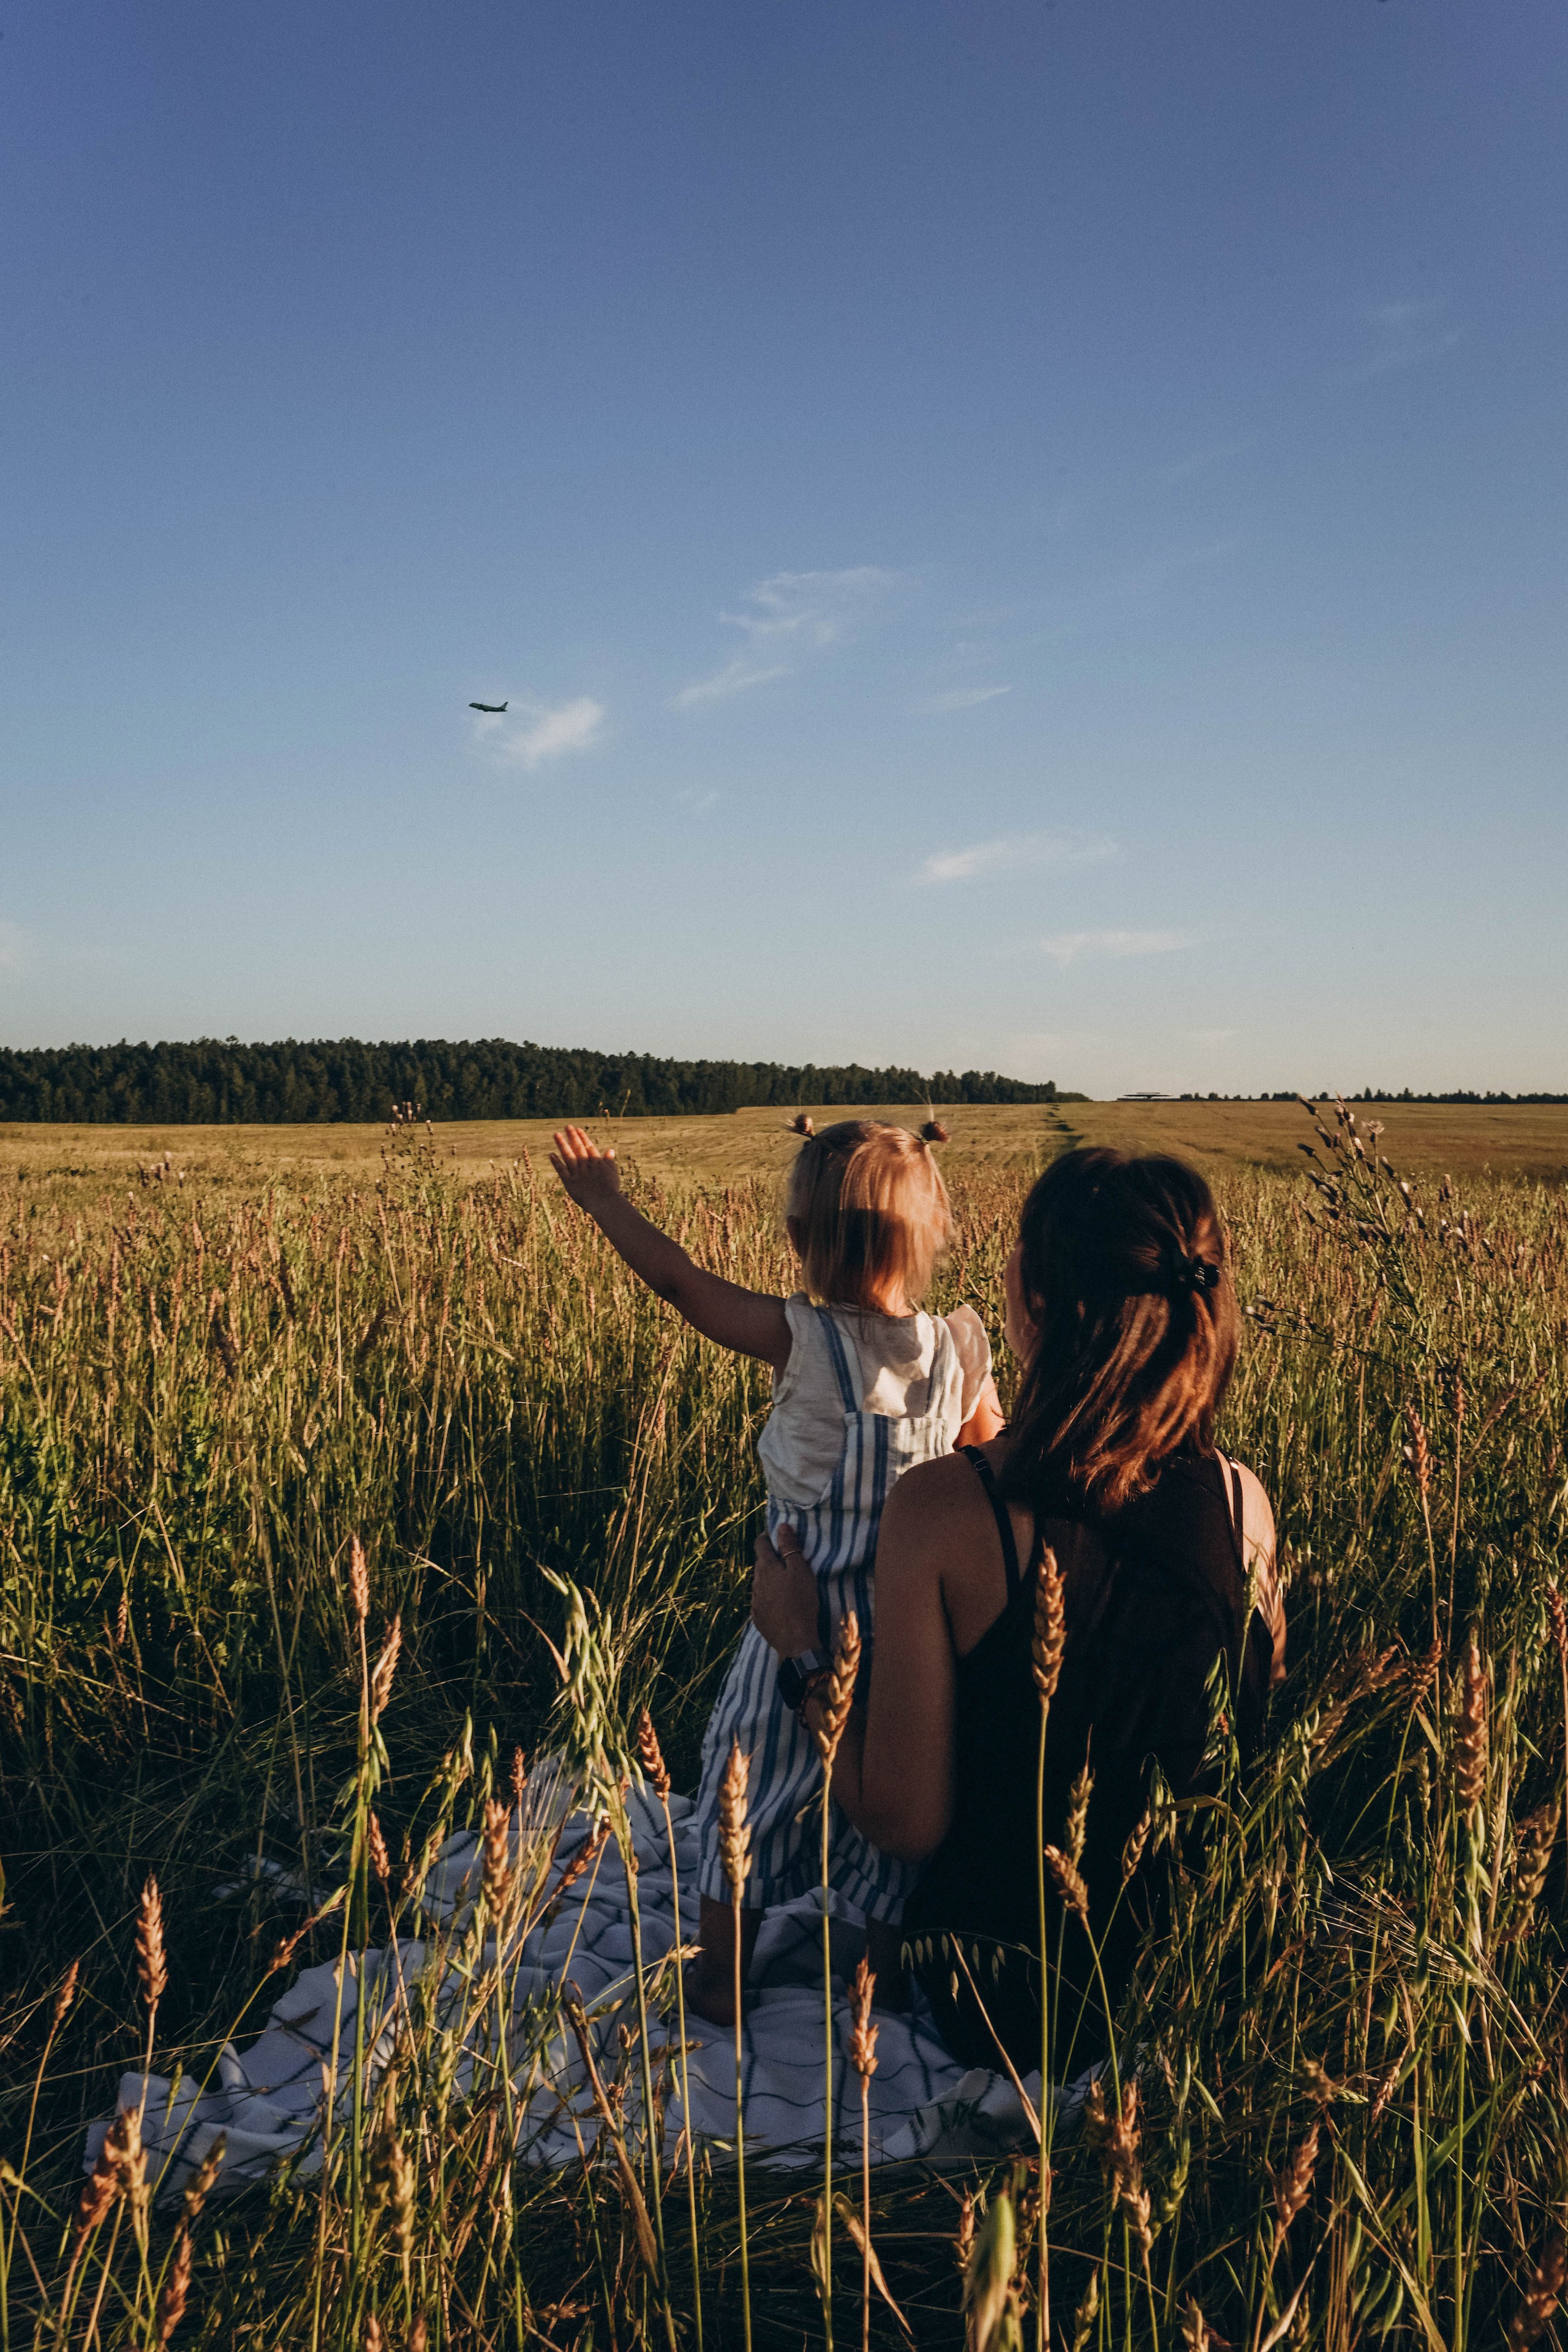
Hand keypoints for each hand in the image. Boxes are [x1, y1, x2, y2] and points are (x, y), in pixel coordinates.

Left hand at [550, 1125, 622, 1210]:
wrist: (605, 1204)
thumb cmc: (611, 1191)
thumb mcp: (612, 1174)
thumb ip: (609, 1162)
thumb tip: (610, 1150)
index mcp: (597, 1163)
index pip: (589, 1147)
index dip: (583, 1138)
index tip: (578, 1129)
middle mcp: (587, 1166)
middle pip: (578, 1148)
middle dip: (573, 1137)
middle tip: (567, 1126)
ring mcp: (578, 1174)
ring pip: (569, 1156)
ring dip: (562, 1145)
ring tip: (556, 1134)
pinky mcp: (570, 1183)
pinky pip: (562, 1171)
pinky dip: (556, 1162)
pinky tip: (551, 1154)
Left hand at [751, 1523, 820, 1657]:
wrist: (795, 1640)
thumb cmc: (801, 1601)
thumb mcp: (800, 1570)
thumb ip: (790, 1547)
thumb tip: (781, 1526)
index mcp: (766, 1567)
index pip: (760, 1544)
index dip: (768, 1537)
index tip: (777, 1537)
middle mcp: (756, 1582)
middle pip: (761, 1564)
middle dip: (772, 1560)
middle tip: (788, 1563)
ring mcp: (754, 1601)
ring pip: (761, 1583)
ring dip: (771, 1580)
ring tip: (787, 1586)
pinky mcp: (757, 1617)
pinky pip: (762, 1601)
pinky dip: (770, 1598)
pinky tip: (781, 1604)